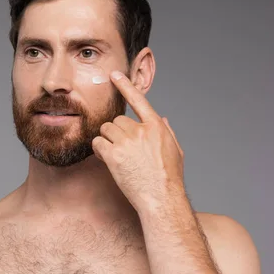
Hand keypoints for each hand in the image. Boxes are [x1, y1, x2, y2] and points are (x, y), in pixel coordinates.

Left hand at [92, 70, 185, 212]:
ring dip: (107, 140)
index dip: (125, 86)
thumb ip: (167, 132)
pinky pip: (98, 143)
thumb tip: (162, 119)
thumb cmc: (169, 178)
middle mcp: (141, 131)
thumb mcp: (175, 151)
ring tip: (117, 156)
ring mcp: (127, 142)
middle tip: (123, 149)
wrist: (161, 198)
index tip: (114, 75)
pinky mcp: (113, 155)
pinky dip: (99, 150)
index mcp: (157, 127)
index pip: (139, 100)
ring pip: (106, 130)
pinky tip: (108, 159)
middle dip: (117, 132)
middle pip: (118, 120)